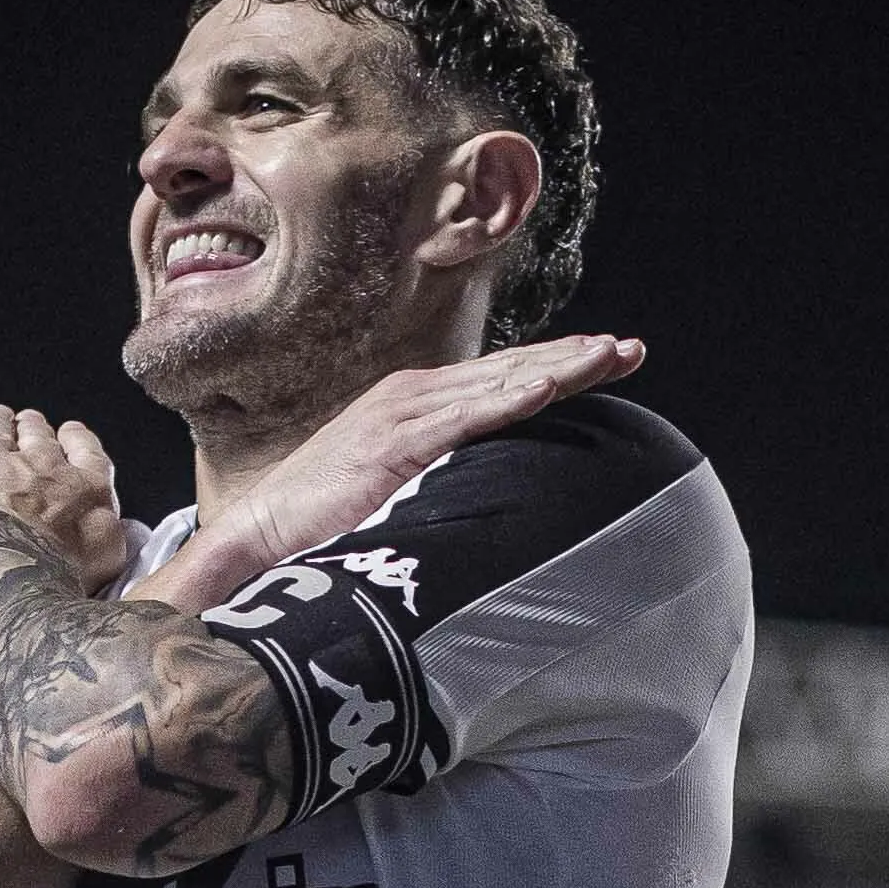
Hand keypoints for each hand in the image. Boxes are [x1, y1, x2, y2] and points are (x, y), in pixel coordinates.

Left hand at [0, 406, 125, 590]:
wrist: (8, 572)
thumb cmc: (54, 575)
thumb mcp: (104, 558)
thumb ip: (103, 536)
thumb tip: (105, 537)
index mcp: (83, 489)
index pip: (86, 454)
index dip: (77, 440)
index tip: (71, 432)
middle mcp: (40, 469)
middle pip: (37, 438)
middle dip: (34, 429)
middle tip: (29, 423)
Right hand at [137, 333, 643, 611]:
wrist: (260, 537)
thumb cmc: (318, 527)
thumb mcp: (390, 494)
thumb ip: (435, 485)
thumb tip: (482, 503)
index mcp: (413, 408)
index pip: (497, 382)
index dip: (554, 370)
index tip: (608, 361)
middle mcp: (412, 396)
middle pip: (508, 371)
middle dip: (572, 359)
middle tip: (628, 350)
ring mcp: (403, 412)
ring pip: (498, 382)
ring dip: (558, 368)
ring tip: (609, 356)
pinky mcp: (394, 438)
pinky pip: (468, 413)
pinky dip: (512, 396)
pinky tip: (552, 385)